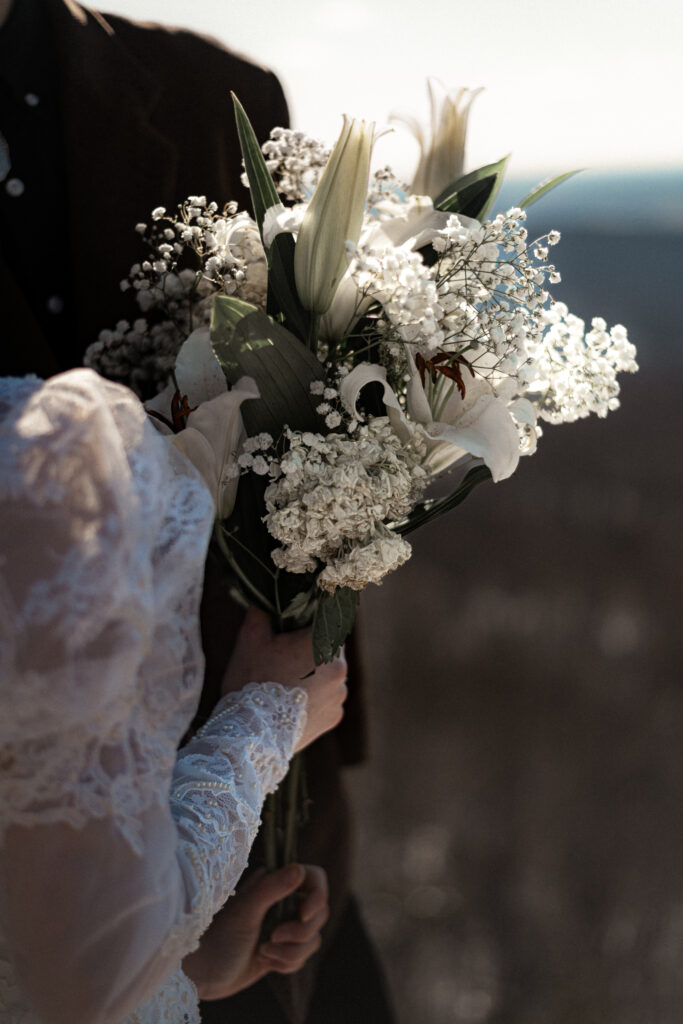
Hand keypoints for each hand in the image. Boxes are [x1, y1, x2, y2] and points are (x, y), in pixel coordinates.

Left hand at [182, 864, 328, 999]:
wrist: (202, 974)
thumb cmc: (217, 937)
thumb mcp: (245, 911)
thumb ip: (272, 888)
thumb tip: (299, 870)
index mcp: (274, 882)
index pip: (314, 878)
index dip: (317, 896)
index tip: (304, 915)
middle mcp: (283, 900)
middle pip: (319, 913)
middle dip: (300, 932)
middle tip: (273, 937)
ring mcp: (284, 925)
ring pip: (313, 938)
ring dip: (291, 952)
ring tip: (263, 953)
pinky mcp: (283, 949)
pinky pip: (303, 957)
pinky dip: (286, 963)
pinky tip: (264, 962)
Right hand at [221, 606, 346, 750]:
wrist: (250, 734)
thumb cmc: (251, 681)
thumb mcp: (250, 639)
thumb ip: (261, 611)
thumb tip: (265, 596)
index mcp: (324, 643)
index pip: (330, 618)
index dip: (316, 617)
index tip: (301, 622)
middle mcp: (340, 669)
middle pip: (330, 647)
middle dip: (311, 648)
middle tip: (286, 654)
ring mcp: (339, 696)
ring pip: (330, 674)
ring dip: (315, 674)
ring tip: (287, 682)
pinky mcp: (334, 717)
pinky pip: (328, 699)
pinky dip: (315, 698)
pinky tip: (293, 702)